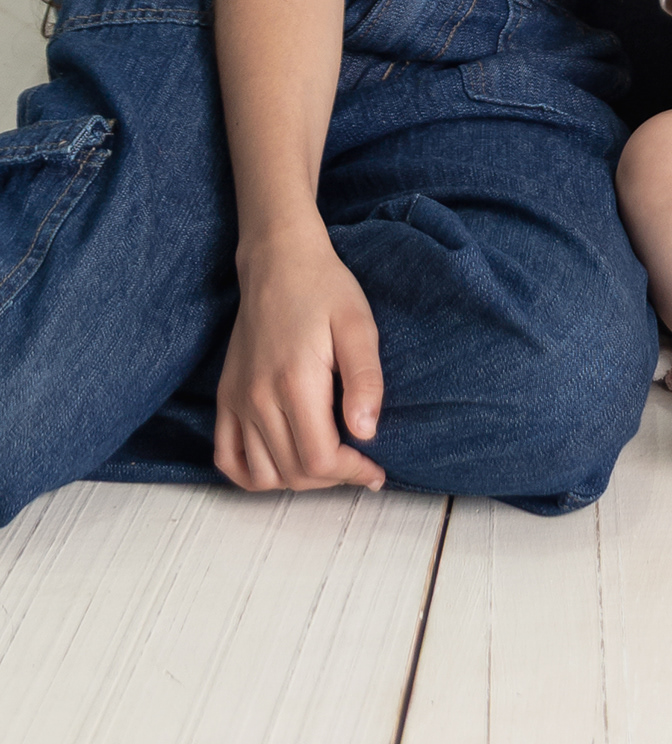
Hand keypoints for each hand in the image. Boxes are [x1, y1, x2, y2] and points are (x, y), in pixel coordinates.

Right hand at [215, 224, 385, 493]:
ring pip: (262, 474)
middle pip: (293, 473)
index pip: (319, 459)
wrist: (278, 262)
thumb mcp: (359, 325)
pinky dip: (253, 475)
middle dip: (332, 479)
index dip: (351, 473)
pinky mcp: (224, 397)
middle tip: (358, 463)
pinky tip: (282, 464)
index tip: (375, 469)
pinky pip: (227, 458)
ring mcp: (236, 400)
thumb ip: (365, 380)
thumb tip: (366, 433)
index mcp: (295, 383)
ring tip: (327, 462)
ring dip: (297, 480)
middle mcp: (258, 398)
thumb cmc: (324, 289)